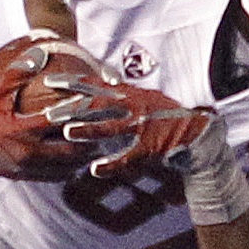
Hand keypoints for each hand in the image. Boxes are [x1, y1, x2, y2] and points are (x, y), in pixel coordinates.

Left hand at [62, 83, 218, 176]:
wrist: (200, 135)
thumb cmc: (170, 117)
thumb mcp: (148, 97)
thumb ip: (125, 90)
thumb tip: (104, 78)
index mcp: (132, 94)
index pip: (97, 85)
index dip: (73, 81)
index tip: (50, 80)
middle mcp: (136, 107)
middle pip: (98, 105)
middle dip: (73, 108)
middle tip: (49, 112)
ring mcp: (144, 127)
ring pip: (110, 128)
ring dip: (88, 130)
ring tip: (67, 133)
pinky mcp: (152, 147)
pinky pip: (128, 157)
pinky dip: (112, 164)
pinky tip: (95, 170)